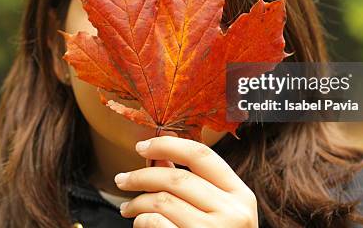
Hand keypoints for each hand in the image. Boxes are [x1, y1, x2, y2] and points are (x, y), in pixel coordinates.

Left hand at [114, 135, 257, 227]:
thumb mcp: (218, 211)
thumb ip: (193, 185)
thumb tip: (157, 156)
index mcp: (240, 195)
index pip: (202, 155)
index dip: (168, 144)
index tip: (142, 146)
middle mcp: (233, 213)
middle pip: (176, 178)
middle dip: (141, 176)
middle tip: (122, 179)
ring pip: (162, 201)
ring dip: (136, 201)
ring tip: (128, 208)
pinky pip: (156, 224)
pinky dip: (141, 222)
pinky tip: (140, 225)